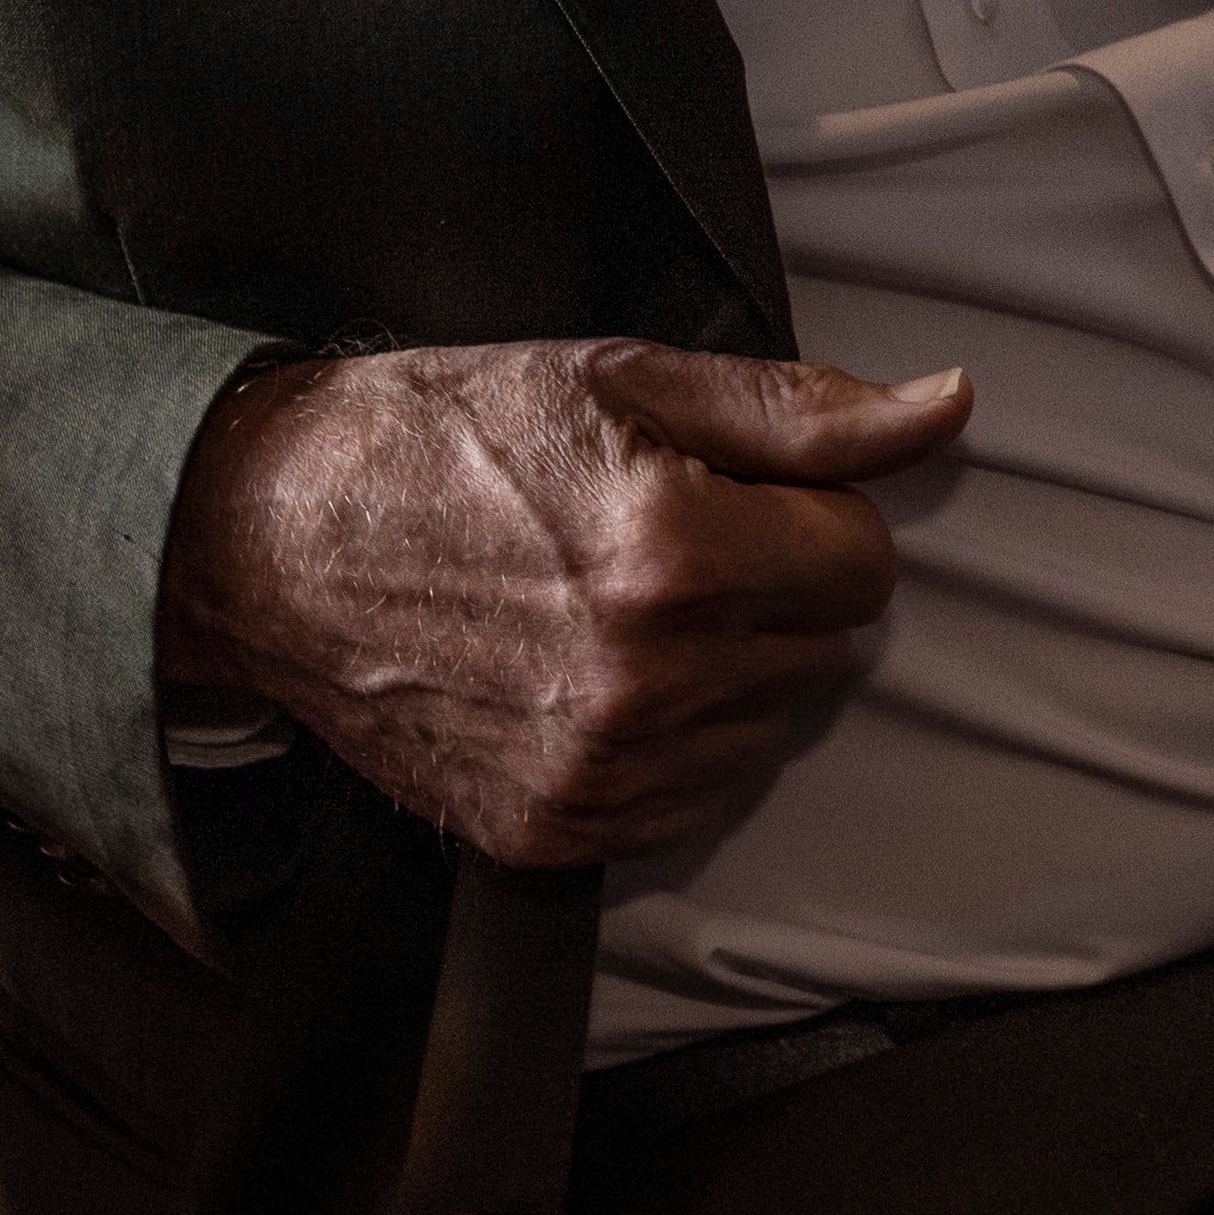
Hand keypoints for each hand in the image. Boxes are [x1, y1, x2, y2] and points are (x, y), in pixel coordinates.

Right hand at [149, 337, 973, 866]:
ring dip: (730, 673)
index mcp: (678, 557)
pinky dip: (674, 744)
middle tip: (671, 543)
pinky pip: (694, 803)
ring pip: (770, 733)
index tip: (735, 495)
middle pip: (827, 653)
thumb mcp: (626, 382)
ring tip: (622, 608)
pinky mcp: (551, 832)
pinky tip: (596, 676)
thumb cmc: (447, 438)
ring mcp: (598, 773)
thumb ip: (802, 415)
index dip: (811, 518)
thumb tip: (944, 411)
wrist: (270, 539)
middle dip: (777, 592)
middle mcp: (647, 683)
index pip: (863, 565)